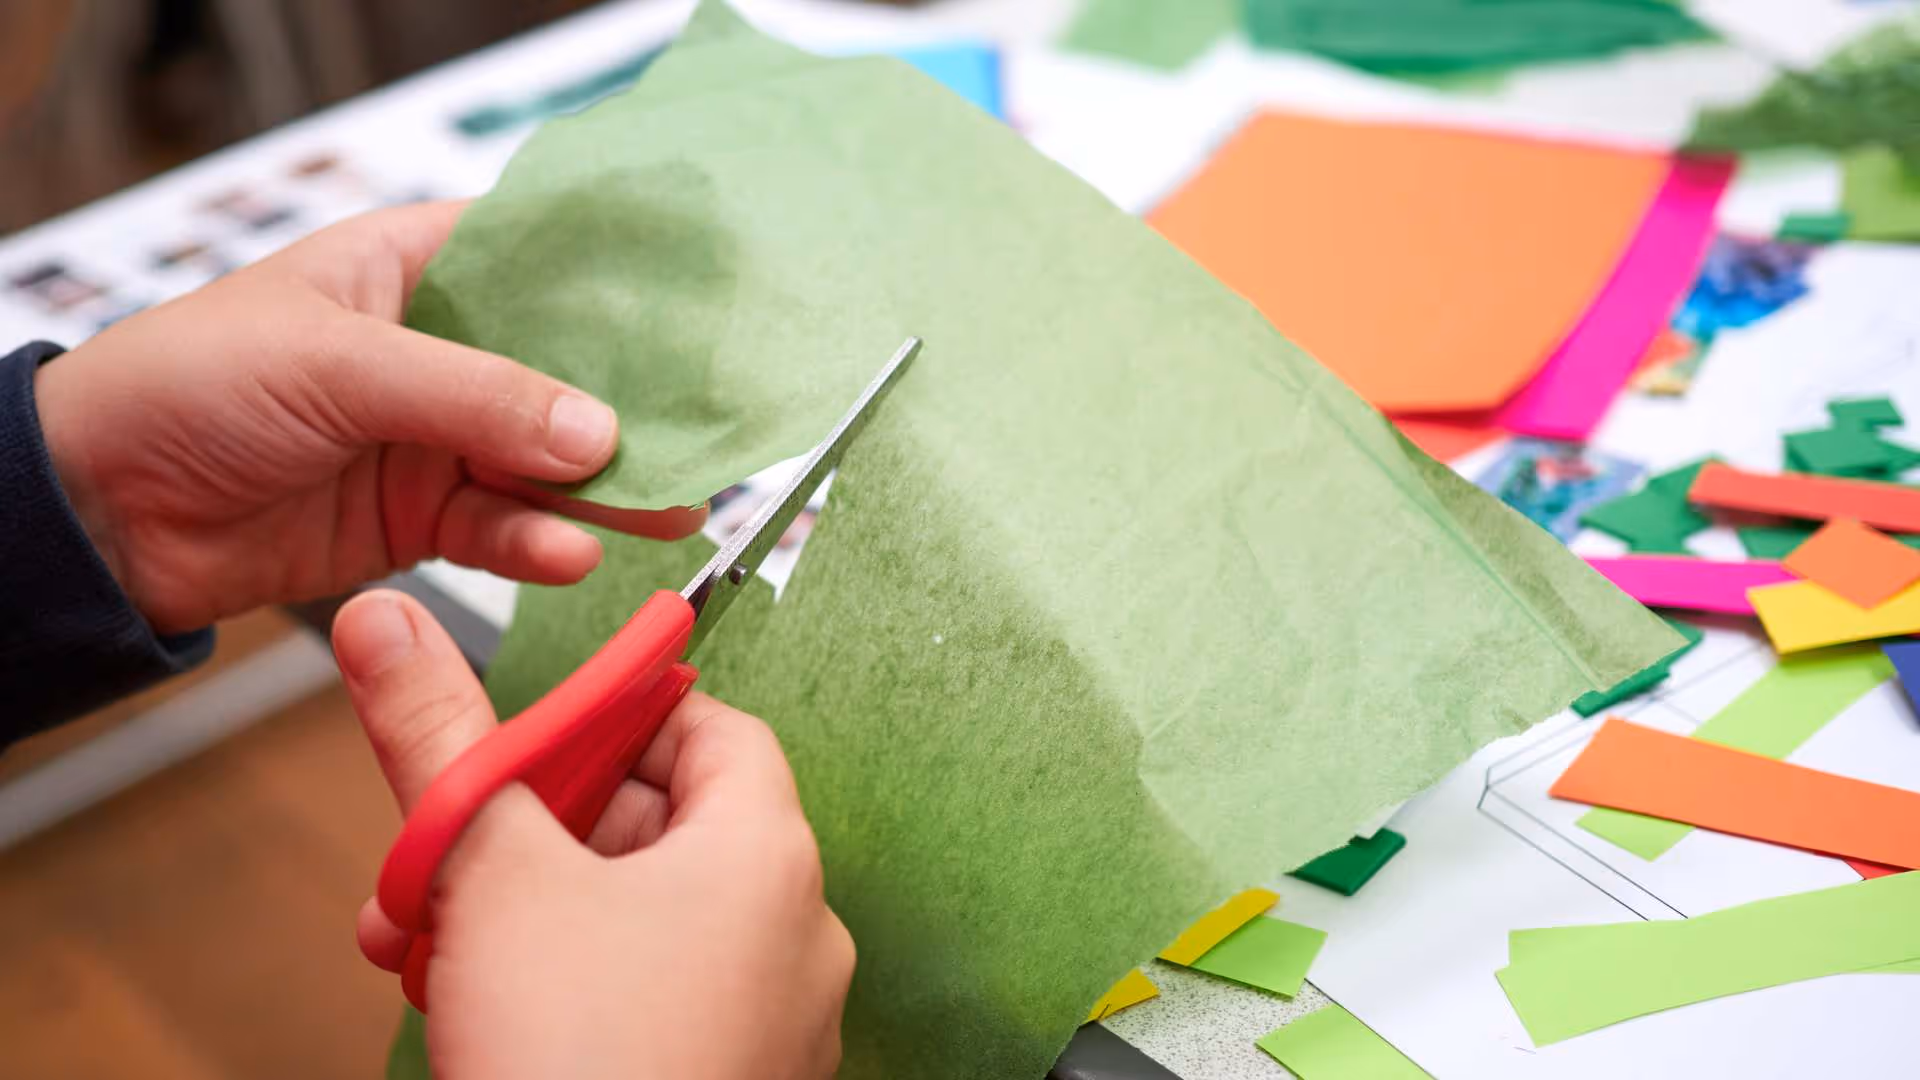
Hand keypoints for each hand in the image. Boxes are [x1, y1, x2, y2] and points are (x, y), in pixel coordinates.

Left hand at [33, 202, 704, 635]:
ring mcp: (430, 437)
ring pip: (543, 460)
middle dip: (629, 406)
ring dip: (601, 488)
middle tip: (705, 436)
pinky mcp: (419, 516)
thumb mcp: (339, 367)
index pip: (535, 259)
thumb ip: (475, 397)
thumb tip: (598, 433)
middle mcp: (433, 348)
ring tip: (666, 509)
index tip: (697, 318)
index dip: (617, 287)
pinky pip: (500, 528)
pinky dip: (538, 543)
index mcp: (408, 267)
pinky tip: (572, 552)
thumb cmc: (185, 387)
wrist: (97, 516)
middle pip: (559, 371)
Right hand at [332, 590, 853, 1079]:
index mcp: (765, 854)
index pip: (708, 728)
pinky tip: (473, 1012)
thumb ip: (440, 736)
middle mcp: (790, 932)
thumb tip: (392, 623)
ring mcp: (766, 1020)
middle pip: (654, 827)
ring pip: (630, 923)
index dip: (612, 716)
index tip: (525, 730)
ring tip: (420, 943)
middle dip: (521, 832)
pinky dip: (561, 988)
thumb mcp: (489, 873)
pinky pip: (644, 1001)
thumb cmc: (583, 1063)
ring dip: (518, 916)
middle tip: (433, 854)